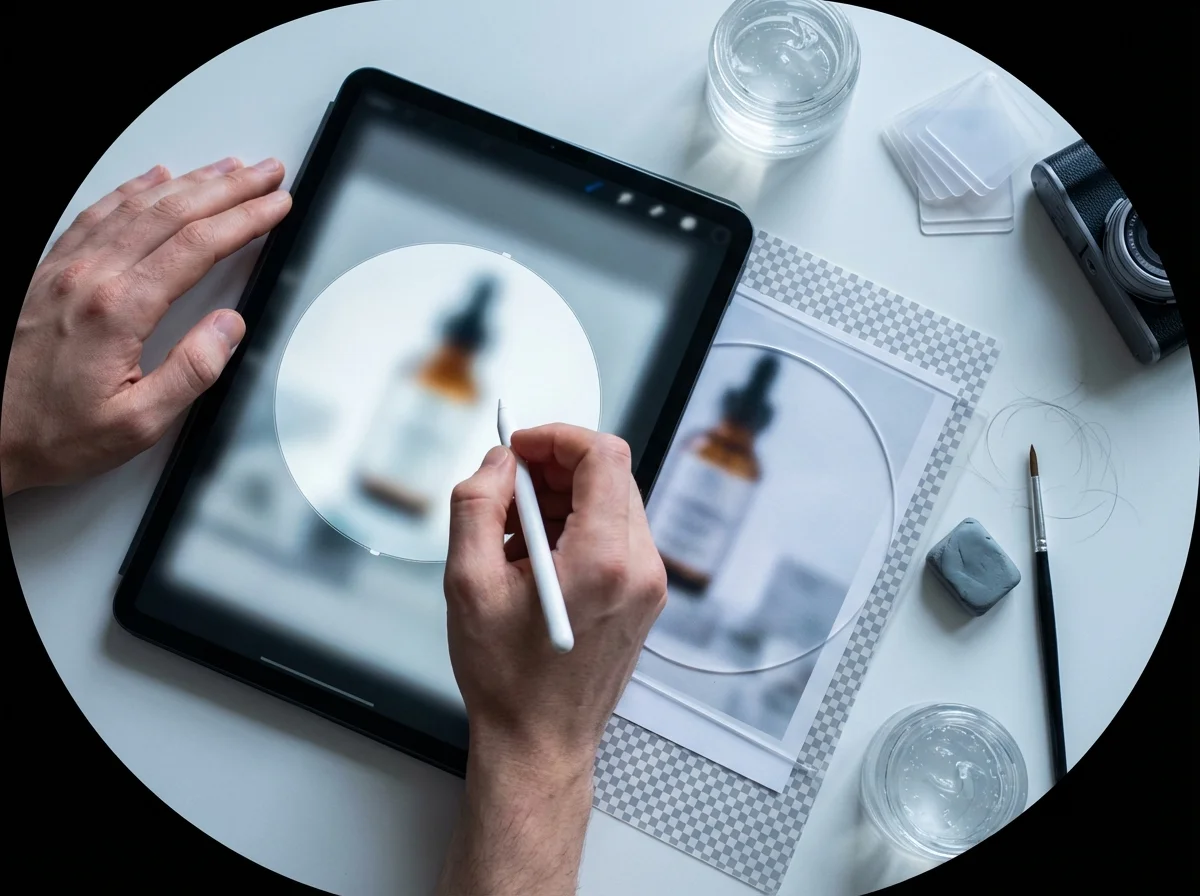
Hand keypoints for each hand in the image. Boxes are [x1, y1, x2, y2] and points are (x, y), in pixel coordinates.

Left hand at [2, 158, 291, 496]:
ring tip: (227, 169)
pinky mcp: (49, 271)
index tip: (276, 206)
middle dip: (229, 188)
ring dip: (191, 181)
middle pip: (173, 213)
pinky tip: (153, 179)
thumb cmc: (53, 433)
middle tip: (266, 172)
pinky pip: (98, 213)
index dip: (245, 220)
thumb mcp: (137, 423)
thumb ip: (192, 371)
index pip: (197, 247)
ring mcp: (65, 268)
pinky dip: (133, 189)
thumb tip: (229, 327)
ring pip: (138, 205)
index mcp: (117, 310)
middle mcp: (89, 277)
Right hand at [437, 424, 666, 895]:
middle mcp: (638, 567)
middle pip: (610, 476)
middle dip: (555, 469)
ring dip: (563, 499)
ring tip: (513, 532)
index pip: (603, 456)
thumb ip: (477, 505)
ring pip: (614, 502)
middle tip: (507, 488)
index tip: (520, 447)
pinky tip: (535, 556)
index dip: (557, 438)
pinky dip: (577, 527)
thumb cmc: (508, 679)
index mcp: (602, 559)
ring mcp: (648, 584)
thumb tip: (497, 464)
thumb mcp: (468, 583)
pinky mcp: (644, 596)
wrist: (540, 742)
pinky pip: (616, 535)